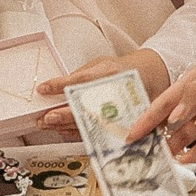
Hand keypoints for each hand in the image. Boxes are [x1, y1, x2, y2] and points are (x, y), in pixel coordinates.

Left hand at [35, 48, 168, 135]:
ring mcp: (121, 108)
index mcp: (109, 72)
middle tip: (47, 117)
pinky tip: (64, 130)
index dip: (60, 85)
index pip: (82, 79)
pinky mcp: (124, 121)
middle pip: (87, 106)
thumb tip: (58, 87)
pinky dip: (79, 131)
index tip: (43, 89)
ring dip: (67, 125)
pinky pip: (99, 131)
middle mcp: (115, 90)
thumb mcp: (102, 63)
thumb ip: (83, 74)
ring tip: (49, 124)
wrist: (151, 75)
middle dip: (65, 114)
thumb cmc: (124, 69)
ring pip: (91, 122)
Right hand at [131, 49, 195, 160]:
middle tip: (140, 150)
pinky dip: (195, 154)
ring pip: (187, 134)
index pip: (166, 100)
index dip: (148, 116)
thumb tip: (174, 113)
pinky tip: (185, 160)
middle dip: (156, 134)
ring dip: (174, 145)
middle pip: (172, 119)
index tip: (133, 132)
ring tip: (162, 159)